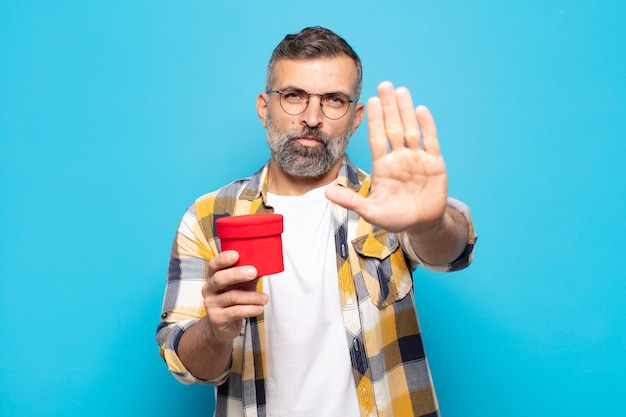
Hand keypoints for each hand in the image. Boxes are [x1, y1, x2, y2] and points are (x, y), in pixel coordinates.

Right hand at [201, 250, 268, 342]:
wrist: (223, 326)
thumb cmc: (234, 301)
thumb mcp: (242, 285)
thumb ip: (250, 274)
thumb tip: (266, 263)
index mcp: (213, 276)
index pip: (214, 264)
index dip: (223, 259)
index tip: (236, 254)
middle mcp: (209, 289)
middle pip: (219, 279)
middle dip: (237, 274)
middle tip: (254, 272)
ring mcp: (211, 304)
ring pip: (232, 296)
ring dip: (252, 296)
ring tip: (265, 298)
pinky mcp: (216, 318)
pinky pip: (235, 311)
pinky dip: (250, 309)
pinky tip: (259, 308)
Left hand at [326, 81, 447, 233]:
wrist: (422, 225)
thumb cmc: (395, 218)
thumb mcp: (370, 211)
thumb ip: (350, 201)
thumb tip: (326, 194)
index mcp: (383, 166)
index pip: (377, 138)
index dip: (374, 121)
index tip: (369, 101)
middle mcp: (399, 158)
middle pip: (393, 128)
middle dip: (388, 107)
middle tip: (384, 85)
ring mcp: (416, 159)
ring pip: (410, 130)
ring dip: (406, 111)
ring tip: (401, 91)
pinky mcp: (434, 163)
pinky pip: (430, 141)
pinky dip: (427, 126)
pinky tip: (420, 110)